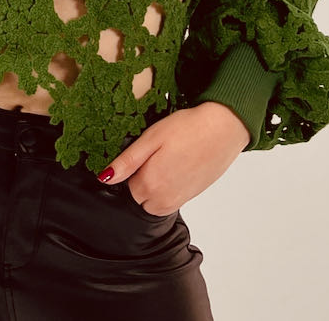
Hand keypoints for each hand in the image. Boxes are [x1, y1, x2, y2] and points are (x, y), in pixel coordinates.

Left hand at [99, 102, 249, 214]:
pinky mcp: (192, 196)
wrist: (224, 128)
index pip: (127, 186)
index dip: (134, 167)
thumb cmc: (188, 128)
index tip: (145, 152)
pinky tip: (179, 163)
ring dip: (156, 184)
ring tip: (169, 157)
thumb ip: (127, 161)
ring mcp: (180, 199)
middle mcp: (164, 199)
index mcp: (150, 184)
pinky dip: (170, 186)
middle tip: (158, 152)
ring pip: (155, 200)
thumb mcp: (151, 138)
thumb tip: (105, 178)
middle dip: (143, 178)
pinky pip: (171, 199)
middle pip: (141, 196)